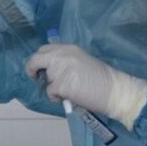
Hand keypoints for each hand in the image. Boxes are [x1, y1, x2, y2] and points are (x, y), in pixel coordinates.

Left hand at [26, 44, 146, 129]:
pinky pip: (50, 92)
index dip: (40, 59)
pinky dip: (56, 97)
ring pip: (44, 79)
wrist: (114, 91)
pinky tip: (69, 98)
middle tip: (36, 77)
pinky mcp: (62, 85)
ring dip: (51, 87)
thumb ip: (65, 61)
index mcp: (69, 48)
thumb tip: (49, 69)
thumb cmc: (101, 79)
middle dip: (32, 68)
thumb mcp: (82, 61)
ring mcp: (61, 69)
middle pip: (36, 58)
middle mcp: (63, 55)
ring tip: (66, 92)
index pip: (45, 49)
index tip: (41, 68)